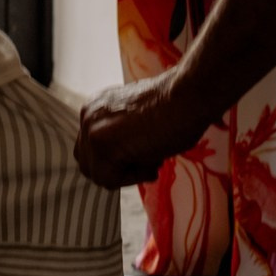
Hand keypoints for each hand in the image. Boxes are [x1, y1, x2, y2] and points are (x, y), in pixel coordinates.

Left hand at [75, 70, 205, 189]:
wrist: (188, 96)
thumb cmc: (175, 107)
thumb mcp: (139, 122)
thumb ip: (123, 137)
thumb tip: (125, 161)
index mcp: (96, 108)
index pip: (92, 150)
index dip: (118, 161)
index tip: (144, 155)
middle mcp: (88, 117)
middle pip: (89, 165)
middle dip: (117, 171)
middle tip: (149, 161)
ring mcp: (92, 130)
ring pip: (98, 175)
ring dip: (127, 175)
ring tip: (153, 157)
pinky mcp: (102, 144)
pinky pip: (110, 179)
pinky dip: (134, 177)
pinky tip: (154, 158)